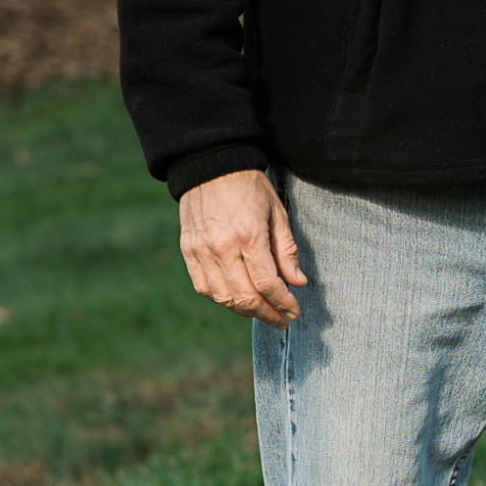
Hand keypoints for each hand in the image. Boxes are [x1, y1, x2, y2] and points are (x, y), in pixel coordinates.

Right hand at [177, 169, 309, 324]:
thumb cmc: (250, 187)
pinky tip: (238, 300)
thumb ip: (287, 250)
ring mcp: (201, 249)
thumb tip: (298, 283)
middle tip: (282, 320)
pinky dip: (222, 299)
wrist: (210, 165)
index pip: (267, 283)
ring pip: (223, 297)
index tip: (294, 311)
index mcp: (248, 235)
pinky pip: (203, 286)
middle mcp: (221, 246)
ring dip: (245, 311)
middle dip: (267, 314)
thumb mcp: (278, 212)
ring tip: (263, 312)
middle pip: (245, 296)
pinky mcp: (188, 250)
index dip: (283, 303)